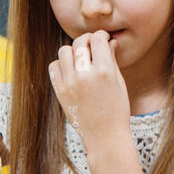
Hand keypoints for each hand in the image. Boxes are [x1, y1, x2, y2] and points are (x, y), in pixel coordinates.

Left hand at [48, 30, 129, 145]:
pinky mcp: (60, 91)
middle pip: (80, 42)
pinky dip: (62, 64)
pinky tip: (71, 70)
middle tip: (92, 45)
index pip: (98, 39)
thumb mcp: (119, 83)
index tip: (104, 38)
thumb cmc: (117, 110)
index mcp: (104, 71)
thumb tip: (110, 41)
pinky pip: (54, 66)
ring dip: (74, 51)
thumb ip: (112, 59)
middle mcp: (84, 75)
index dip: (102, 35)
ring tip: (81, 58)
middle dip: (88, 40)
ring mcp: (69, 84)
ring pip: (64, 51)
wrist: (105, 137)